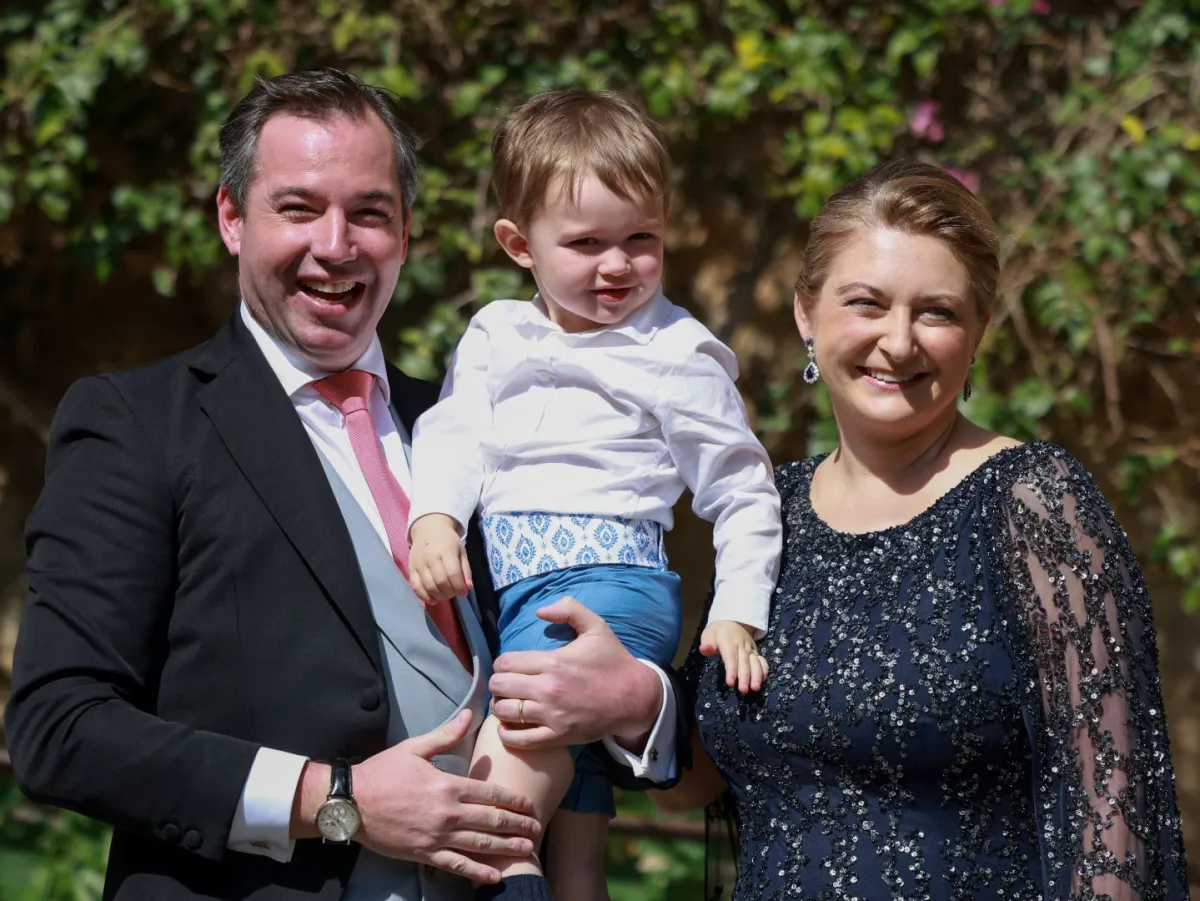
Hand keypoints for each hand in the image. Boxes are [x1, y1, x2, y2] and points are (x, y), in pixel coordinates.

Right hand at [352, 710, 540, 883]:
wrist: (350, 803)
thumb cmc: (382, 773)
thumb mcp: (415, 748)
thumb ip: (446, 734)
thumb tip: (470, 714)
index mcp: (447, 785)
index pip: (489, 792)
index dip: (513, 800)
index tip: (529, 804)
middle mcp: (447, 813)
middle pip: (491, 820)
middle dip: (517, 824)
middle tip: (538, 828)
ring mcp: (437, 836)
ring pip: (480, 844)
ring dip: (506, 847)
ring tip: (527, 849)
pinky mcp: (424, 853)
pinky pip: (456, 865)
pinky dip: (477, 871)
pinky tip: (494, 875)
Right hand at [409, 513, 471, 603]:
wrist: (428, 527)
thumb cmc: (448, 540)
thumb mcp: (461, 551)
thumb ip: (465, 570)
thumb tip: (468, 588)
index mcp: (446, 551)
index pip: (452, 573)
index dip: (459, 587)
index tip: (463, 592)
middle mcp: (431, 557)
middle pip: (440, 581)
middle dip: (450, 592)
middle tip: (454, 593)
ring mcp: (419, 563)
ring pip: (428, 586)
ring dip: (439, 595)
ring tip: (445, 594)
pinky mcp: (411, 569)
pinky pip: (415, 586)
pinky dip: (424, 596)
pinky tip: (433, 599)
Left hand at [488, 597, 662, 751]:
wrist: (634, 697)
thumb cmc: (613, 661)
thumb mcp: (596, 626)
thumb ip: (568, 610)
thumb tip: (539, 611)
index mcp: (553, 662)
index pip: (505, 663)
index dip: (502, 664)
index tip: (509, 666)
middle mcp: (548, 689)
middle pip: (499, 686)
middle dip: (498, 683)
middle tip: (507, 684)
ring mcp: (552, 715)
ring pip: (504, 712)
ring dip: (501, 706)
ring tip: (508, 703)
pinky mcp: (557, 736)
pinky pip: (519, 740)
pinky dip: (508, 734)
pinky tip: (510, 726)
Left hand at [699, 620, 767, 693]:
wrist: (732, 621)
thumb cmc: (717, 632)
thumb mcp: (708, 634)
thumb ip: (707, 643)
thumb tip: (704, 649)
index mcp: (729, 641)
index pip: (731, 657)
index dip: (731, 670)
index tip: (730, 683)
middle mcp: (742, 646)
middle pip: (744, 662)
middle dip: (745, 677)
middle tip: (743, 690)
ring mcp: (750, 649)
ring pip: (755, 662)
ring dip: (756, 675)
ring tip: (755, 688)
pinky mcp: (756, 652)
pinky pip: (762, 661)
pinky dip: (764, 670)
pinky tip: (762, 681)